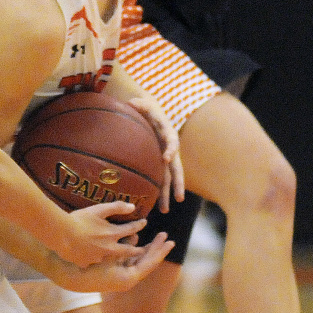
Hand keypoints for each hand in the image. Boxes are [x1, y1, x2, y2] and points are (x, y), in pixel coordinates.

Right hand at [51, 231, 174, 292]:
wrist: (67, 275)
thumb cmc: (88, 264)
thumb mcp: (108, 253)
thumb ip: (125, 245)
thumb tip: (136, 236)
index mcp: (128, 278)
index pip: (150, 263)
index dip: (161, 251)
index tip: (171, 241)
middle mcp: (126, 280)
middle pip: (146, 262)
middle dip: (156, 249)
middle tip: (168, 237)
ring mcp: (119, 278)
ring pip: (137, 261)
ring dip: (145, 248)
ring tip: (155, 236)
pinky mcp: (111, 274)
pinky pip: (126, 261)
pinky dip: (132, 251)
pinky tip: (135, 239)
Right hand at [59, 200, 147, 267]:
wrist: (61, 235)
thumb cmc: (79, 220)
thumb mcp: (98, 210)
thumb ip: (116, 207)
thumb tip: (132, 207)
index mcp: (112, 234)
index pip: (131, 229)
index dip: (138, 225)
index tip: (144, 222)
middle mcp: (109, 248)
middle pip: (127, 250)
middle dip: (136, 249)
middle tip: (141, 249)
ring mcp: (97, 258)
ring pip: (111, 258)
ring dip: (115, 255)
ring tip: (115, 251)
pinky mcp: (86, 263)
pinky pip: (94, 262)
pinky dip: (96, 259)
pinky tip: (93, 258)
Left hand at [126, 96, 184, 211]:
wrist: (145, 111)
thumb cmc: (142, 106)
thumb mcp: (140, 101)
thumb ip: (138, 103)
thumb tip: (133, 102)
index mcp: (167, 131)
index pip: (172, 141)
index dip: (171, 149)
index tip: (167, 158)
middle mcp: (169, 147)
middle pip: (176, 168)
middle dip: (177, 183)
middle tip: (179, 198)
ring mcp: (164, 156)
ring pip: (168, 178)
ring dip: (167, 194)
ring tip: (164, 210)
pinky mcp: (157, 162)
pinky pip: (159, 178)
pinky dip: (156, 191)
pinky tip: (151, 205)